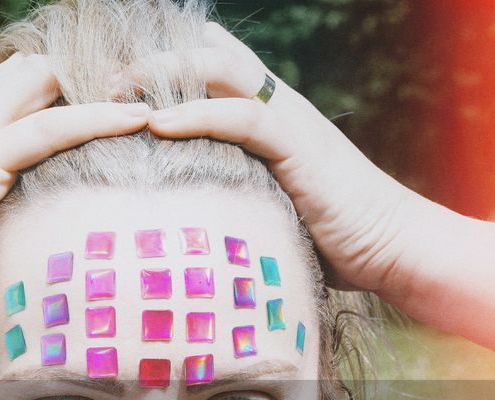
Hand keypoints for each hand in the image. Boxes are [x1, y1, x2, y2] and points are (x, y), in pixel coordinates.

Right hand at [0, 53, 150, 335]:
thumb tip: (25, 252)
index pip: (12, 93)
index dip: (58, 97)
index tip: (106, 112)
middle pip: (30, 74)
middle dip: (82, 82)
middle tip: (133, 102)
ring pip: (44, 84)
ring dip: (98, 91)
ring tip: (147, 104)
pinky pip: (51, 127)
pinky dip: (98, 119)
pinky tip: (135, 120)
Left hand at [125, 22, 422, 301]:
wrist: (391, 246)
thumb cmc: (332, 239)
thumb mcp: (272, 208)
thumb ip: (235, 195)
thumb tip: (187, 219)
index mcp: (270, 116)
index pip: (217, 68)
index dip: (168, 63)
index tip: (118, 81)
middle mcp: (278, 106)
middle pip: (206, 57)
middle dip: (151, 62)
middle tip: (103, 84)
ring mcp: (289, 119)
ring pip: (217, 71)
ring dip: (161, 76)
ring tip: (114, 94)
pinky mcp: (297, 142)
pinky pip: (240, 115)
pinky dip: (196, 115)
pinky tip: (157, 123)